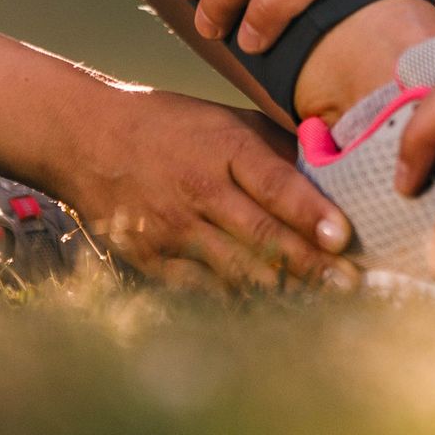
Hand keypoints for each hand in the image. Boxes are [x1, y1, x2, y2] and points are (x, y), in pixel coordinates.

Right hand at [64, 88, 358, 292]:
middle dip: (310, 266)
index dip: (311, 213)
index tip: (343, 238)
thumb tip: (335, 166)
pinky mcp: (151, 259)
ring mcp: (173, 229)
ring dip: (281, 292)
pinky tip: (269, 314)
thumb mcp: (224, 119)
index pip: (275, 184)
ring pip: (236, 271)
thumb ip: (276, 145)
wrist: (84, 137)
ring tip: (321, 307)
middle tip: (350, 286)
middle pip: (262, 236)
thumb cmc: (169, 126)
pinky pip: (202, 291)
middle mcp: (199, 190)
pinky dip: (237, 304)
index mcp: (223, 147)